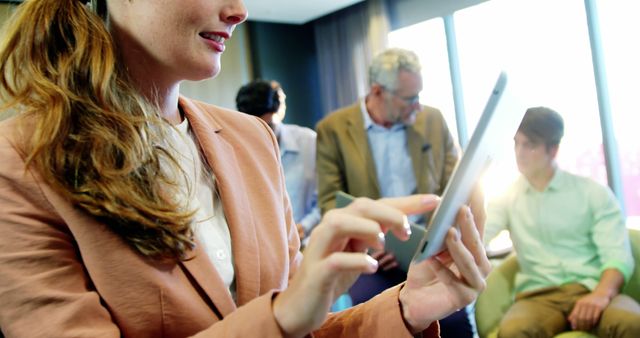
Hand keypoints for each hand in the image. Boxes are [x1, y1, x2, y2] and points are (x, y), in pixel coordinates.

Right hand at [273, 195, 438, 337]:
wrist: (301, 304)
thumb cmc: (332, 275)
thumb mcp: (356, 251)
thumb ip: (374, 233)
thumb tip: (402, 219)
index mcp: (343, 221)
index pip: (377, 204)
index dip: (406, 201)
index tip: (434, 200)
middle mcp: (329, 229)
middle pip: (360, 206)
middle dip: (389, 212)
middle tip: (408, 229)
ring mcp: (320, 249)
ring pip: (340, 223)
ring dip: (367, 228)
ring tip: (384, 243)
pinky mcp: (316, 272)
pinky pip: (335, 260)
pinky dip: (356, 261)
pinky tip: (372, 267)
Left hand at [399, 206, 490, 332]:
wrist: (414, 298)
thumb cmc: (427, 270)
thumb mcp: (434, 246)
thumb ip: (443, 231)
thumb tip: (446, 206)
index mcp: (475, 250)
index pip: (479, 225)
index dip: (478, 206)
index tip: (475, 186)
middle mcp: (480, 266)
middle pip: (477, 243)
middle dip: (470, 225)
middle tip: (462, 207)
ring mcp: (475, 283)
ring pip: (470, 263)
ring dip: (459, 247)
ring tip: (449, 233)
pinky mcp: (464, 299)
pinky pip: (454, 283)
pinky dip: (442, 271)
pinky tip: (431, 260)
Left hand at [568, 292, 609, 330]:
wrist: (601, 293)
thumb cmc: (590, 300)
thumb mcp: (581, 303)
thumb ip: (575, 311)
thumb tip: (569, 320)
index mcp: (579, 303)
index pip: (575, 315)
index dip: (575, 322)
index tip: (575, 328)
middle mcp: (585, 304)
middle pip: (581, 318)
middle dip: (581, 325)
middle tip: (582, 329)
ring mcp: (592, 305)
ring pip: (588, 318)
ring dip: (588, 325)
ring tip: (588, 328)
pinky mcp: (599, 307)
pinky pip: (595, 317)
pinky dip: (593, 322)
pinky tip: (593, 324)